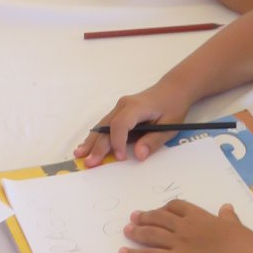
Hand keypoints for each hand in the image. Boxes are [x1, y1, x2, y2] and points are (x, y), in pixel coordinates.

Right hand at [74, 82, 188, 165]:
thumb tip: (138, 155)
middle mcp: (123, 105)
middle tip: (89, 163)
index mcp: (136, 107)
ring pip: (102, 126)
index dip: (118, 142)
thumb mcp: (170, 126)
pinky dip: (96, 137)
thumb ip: (153, 140)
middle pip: (106, 127)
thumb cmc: (173, 107)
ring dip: (91, 141)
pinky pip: (104, 125)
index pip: (120, 124)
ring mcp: (118, 107)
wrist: (172, 89)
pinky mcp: (118, 112)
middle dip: (97, 146)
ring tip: (79, 155)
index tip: (120, 157)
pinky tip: (86, 146)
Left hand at [121, 200, 252, 252]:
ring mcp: (177, 242)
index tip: (160, 210)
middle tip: (134, 217)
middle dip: (145, 217)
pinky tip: (123, 252)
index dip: (165, 208)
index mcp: (201, 216)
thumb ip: (228, 217)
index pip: (178, 206)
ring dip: (137, 231)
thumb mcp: (236, 225)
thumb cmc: (244, 245)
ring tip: (127, 230)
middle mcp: (185, 226)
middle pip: (159, 218)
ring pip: (151, 234)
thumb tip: (227, 208)